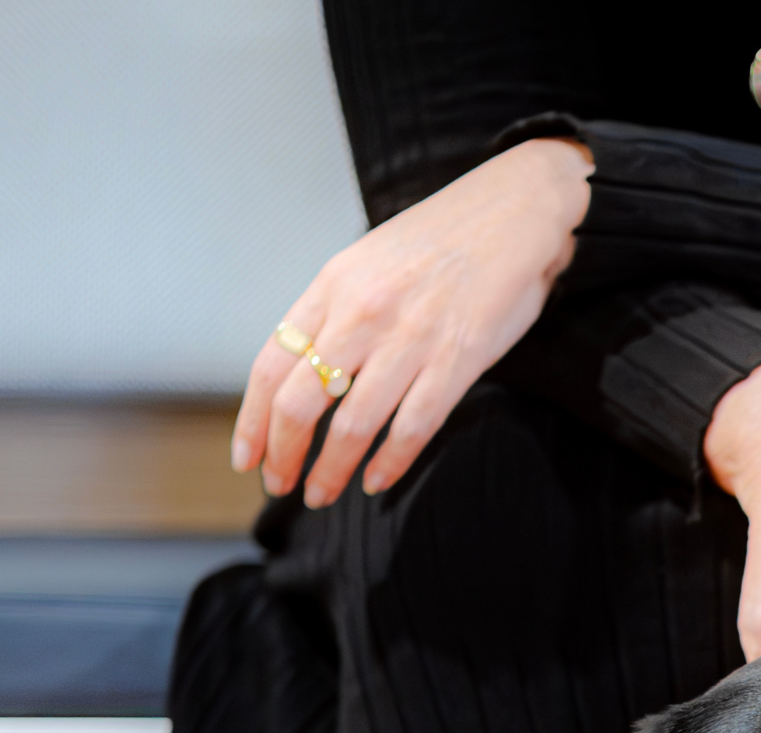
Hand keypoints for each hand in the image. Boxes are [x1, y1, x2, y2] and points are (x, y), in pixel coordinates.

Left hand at [234, 136, 593, 506]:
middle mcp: (363, 313)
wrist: (513, 211)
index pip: (271, 365)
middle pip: (301, 401)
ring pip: (353, 423)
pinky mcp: (457, 359)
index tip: (246, 456)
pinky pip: (413, 425)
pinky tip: (376, 479)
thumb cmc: (443, 240)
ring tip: (323, 492)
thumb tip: (305, 371)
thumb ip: (335, 312)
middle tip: (279, 484)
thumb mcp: (368, 261)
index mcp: (333, 286)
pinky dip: (389, 461)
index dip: (252, 421)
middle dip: (283, 454)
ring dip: (331, 469)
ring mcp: (410, 338)